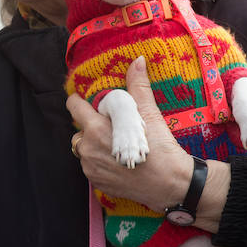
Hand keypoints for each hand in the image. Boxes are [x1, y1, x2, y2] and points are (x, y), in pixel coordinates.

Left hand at [65, 56, 191, 212]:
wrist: (173, 184)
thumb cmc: (161, 149)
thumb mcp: (149, 114)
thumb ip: (138, 87)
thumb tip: (138, 61)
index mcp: (96, 129)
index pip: (74, 107)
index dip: (80, 102)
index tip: (86, 101)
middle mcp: (88, 149)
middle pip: (80, 130)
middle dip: (91, 127)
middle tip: (112, 128)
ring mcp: (90, 168)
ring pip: (84, 150)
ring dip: (94, 145)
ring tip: (117, 146)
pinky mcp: (96, 182)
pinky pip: (91, 167)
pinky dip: (100, 162)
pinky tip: (118, 161)